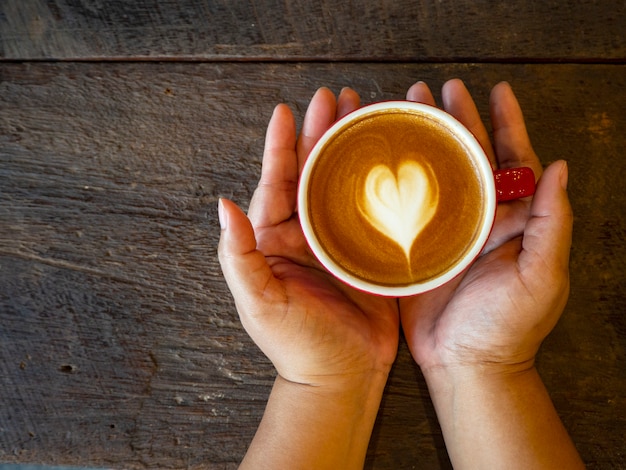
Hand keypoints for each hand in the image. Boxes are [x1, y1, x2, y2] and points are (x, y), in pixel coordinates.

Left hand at [218, 87, 399, 388]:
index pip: (277, 182)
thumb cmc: (295, 343)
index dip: (280, 145)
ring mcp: (340, 240)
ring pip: (345, 182)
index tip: (285, 110)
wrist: (339, 376)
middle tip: (335, 97)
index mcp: (275, 238)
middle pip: (314, 172)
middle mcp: (306, 232)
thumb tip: (222, 204)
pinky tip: (394, 157)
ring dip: (353, 147)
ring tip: (364, 112)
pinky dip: (382, 181)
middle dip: (322, 133)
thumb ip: (237, 254)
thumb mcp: (259, 301)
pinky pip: (376, 209)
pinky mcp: (370, 252)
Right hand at [400, 79, 572, 372]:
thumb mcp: (542, 276)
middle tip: (434, 90)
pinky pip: (403, 206)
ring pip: (432, 174)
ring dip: (421, 141)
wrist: (466, 365)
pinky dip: (392, 180)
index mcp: (511, 219)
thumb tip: (557, 166)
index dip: (506, 123)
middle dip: (454, 120)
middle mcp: (477, 218)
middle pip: (467, 157)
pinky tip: (378, 160)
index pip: (512, 159)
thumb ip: (551, 222)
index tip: (496, 90)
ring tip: (404, 111)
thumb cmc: (508, 327)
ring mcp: (443, 231)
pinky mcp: (414, 248)